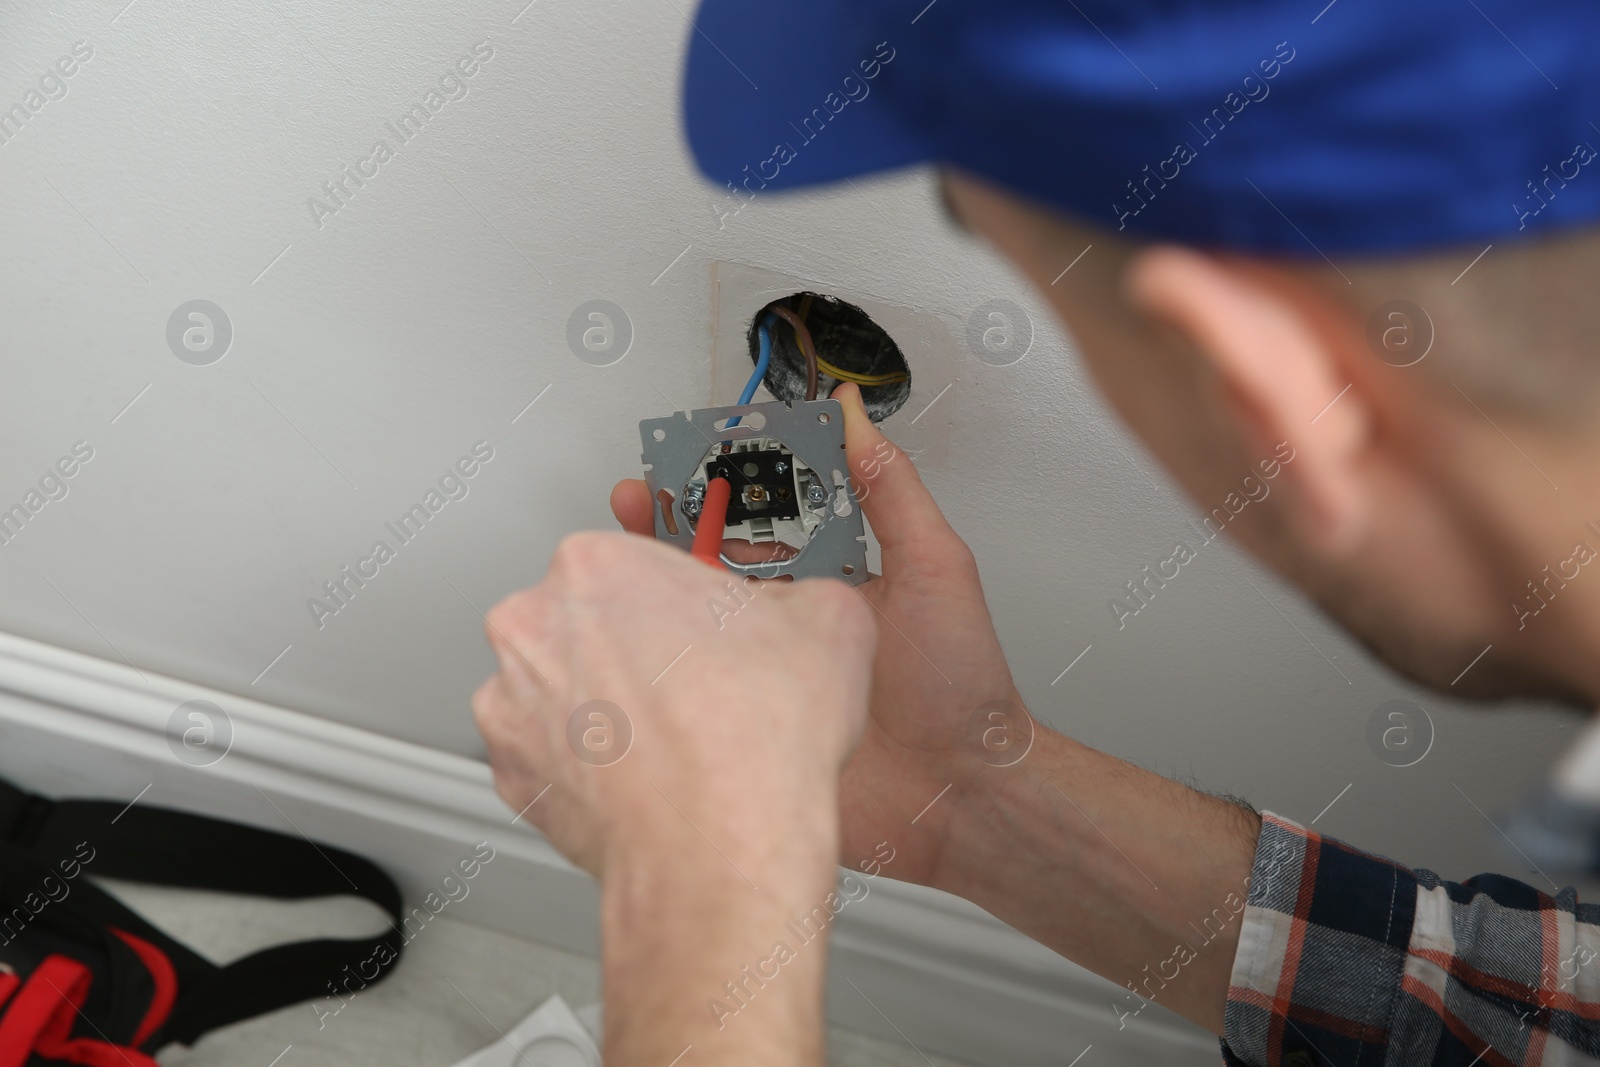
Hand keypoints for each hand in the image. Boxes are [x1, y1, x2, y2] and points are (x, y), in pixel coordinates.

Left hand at [471, 530, 876, 880]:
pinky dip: (591, 764)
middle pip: (591, 618)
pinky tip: (646, 778)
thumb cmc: (751, 744)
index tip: (704, 618)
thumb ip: (797, 593)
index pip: (637, 558)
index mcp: (595, 565)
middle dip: (639, 643)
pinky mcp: (514, 775)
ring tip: (678, 737)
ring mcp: (513, 705)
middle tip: (697, 680)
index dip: (683, 594)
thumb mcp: (829, 618)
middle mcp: (534, 626)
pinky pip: (553, 754)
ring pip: (565, 687)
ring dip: (609, 703)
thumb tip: (800, 608)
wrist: (720, 850)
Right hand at [610, 384, 1022, 885]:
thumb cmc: (961, 689)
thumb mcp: (934, 566)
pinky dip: (655, 652)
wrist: (958, 799)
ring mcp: (760, 667)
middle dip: (671, 521)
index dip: (729, 478)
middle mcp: (787, 615)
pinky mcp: (743, 716)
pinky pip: (689, 679)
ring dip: (654, 578)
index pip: (765, 509)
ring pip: (691, 612)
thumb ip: (890, 487)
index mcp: (828, 571)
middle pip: (713, 554)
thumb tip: (855, 413)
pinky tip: (634, 628)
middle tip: (640, 494)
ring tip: (624, 548)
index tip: (697, 450)